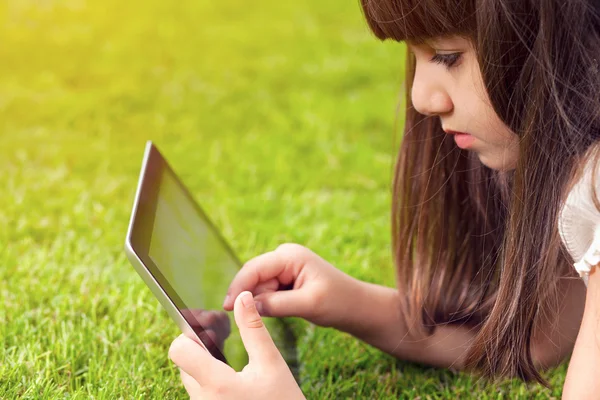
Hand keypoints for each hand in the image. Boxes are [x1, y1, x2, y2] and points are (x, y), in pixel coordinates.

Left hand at [169, 291, 304, 398]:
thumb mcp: (271, 363)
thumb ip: (253, 329)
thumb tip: (242, 298)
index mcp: (216, 384)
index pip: (178, 350)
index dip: (190, 334)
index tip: (211, 329)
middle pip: (183, 361)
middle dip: (200, 345)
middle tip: (223, 336)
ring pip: (190, 377)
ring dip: (204, 363)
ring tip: (229, 357)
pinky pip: (200, 392)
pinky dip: (210, 379)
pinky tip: (231, 376)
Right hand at [222, 243, 359, 329]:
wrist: (356, 306)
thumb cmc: (338, 302)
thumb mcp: (308, 304)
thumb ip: (277, 304)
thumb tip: (247, 305)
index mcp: (290, 255)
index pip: (254, 269)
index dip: (238, 287)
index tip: (226, 307)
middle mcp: (284, 256)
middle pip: (253, 276)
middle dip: (249, 296)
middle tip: (247, 318)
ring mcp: (284, 266)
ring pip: (258, 285)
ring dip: (260, 301)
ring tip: (281, 312)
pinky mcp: (285, 278)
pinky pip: (266, 290)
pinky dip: (267, 302)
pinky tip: (276, 311)